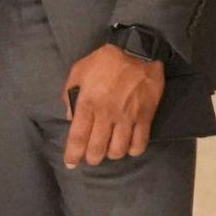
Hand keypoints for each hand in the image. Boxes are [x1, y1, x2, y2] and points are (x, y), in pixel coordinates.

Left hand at [62, 43, 164, 167]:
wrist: (138, 51)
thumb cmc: (104, 61)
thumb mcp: (78, 72)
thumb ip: (70, 95)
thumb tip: (70, 117)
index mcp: (87, 103)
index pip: (78, 136)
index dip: (73, 153)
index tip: (71, 163)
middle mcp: (107, 114)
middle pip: (97, 148)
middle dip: (92, 158)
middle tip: (90, 158)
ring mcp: (127, 117)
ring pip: (118, 149)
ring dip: (111, 155)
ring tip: (108, 152)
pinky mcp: (145, 117)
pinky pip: (140, 143)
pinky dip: (133, 151)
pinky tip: (128, 149)